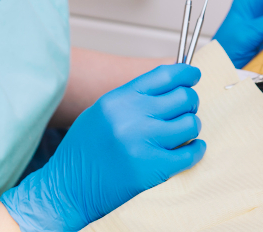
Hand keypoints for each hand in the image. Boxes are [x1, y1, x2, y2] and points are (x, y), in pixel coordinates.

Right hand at [0, 64, 205, 231]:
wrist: (66, 189)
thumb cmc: (84, 150)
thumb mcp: (102, 111)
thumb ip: (133, 97)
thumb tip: (171, 84)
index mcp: (119, 99)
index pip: (165, 75)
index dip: (185, 73)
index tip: (194, 76)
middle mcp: (131, 117)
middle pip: (183, 97)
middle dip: (190, 103)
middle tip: (187, 110)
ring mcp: (141, 143)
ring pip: (190, 124)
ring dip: (192, 127)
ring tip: (184, 133)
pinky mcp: (150, 169)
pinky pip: (189, 154)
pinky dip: (196, 151)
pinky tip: (191, 150)